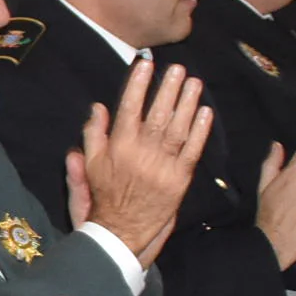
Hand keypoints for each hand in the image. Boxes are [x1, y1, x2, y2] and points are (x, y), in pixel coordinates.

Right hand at [66, 58, 207, 265]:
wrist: (122, 230)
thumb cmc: (105, 194)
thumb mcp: (91, 164)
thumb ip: (94, 134)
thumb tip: (99, 108)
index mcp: (118, 147)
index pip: (129, 109)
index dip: (138, 85)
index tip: (146, 65)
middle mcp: (142, 153)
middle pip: (158, 114)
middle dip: (168, 89)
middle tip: (177, 68)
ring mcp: (163, 166)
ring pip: (177, 129)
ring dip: (187, 104)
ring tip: (194, 82)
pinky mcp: (180, 179)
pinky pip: (192, 150)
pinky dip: (200, 131)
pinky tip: (205, 112)